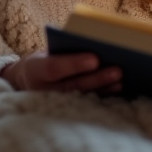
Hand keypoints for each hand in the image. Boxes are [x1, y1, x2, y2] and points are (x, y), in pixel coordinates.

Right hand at [1, 52, 122, 93]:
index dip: (74, 64)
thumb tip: (98, 43)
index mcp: (34, 70)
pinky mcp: (66, 108)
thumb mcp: (45, 51)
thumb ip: (64, 49)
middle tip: (118, 70)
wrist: (30, 79)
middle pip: (73, 86)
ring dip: (103, 88)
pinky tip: (117, 88)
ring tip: (121, 79)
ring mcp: (54, 102)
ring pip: (82, 96)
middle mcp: (42, 90)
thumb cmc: (44, 59)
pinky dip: (103, 95)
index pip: (53, 68)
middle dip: (97, 78)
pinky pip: (87, 103)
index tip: (95, 59)